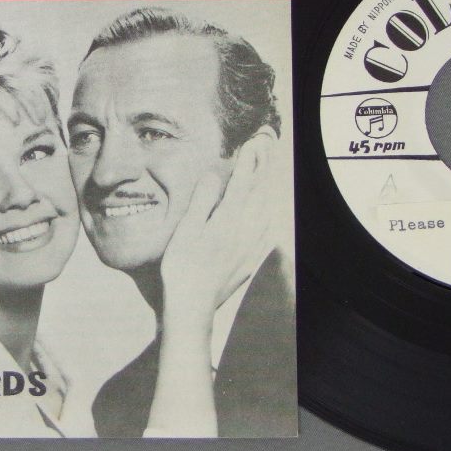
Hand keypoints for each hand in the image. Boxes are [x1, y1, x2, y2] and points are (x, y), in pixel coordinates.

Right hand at [159, 142, 271, 322]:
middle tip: (265, 149)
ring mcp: (250, 247)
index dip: (247, 161)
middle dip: (262, 169)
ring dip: (267, 189)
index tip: (251, 143)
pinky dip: (269, 216)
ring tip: (266, 175)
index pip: (241, 183)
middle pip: (259, 193)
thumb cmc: (182, 269)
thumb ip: (201, 201)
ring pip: (266, 211)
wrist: (193, 307)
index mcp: (227, 220)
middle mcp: (244, 231)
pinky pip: (267, 233)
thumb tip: (212, 176)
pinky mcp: (250, 261)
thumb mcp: (185, 231)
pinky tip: (267, 215)